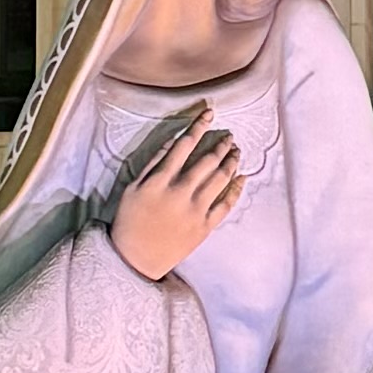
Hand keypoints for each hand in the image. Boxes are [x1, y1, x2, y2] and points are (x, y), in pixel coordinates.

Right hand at [111, 120, 242, 279]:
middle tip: (229, 136)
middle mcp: (180, 192)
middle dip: (221, 144)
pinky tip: (242, 177)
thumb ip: (153, 163)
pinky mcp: (205, 226)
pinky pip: (226, 204)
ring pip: (221, 179)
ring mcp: (195, 210)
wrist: (136, 259)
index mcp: (160, 180)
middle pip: (207, 160)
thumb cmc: (130, 220)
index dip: (199, 126)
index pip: (184, 144)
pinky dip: (236, 189)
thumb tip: (173, 141)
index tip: (209, 113)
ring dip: (231, 161)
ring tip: (237, 152)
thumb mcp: (132, 187)